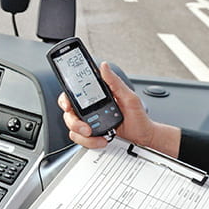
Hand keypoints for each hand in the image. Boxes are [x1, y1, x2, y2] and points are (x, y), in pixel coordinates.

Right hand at [58, 62, 179, 157]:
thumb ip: (114, 82)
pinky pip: (81, 139)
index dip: (65, 99)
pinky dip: (89, 142)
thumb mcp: (128, 96)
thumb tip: (104, 67)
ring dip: (82, 135)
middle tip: (86, 127)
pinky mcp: (92, 135)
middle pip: (69, 114)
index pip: (72, 94)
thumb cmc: (137, 116)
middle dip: (74, 122)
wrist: (143, 135)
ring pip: (72, 128)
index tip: (68, 105)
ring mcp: (89, 122)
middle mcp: (89, 109)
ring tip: (95, 134)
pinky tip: (100, 140)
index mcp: (95, 97)